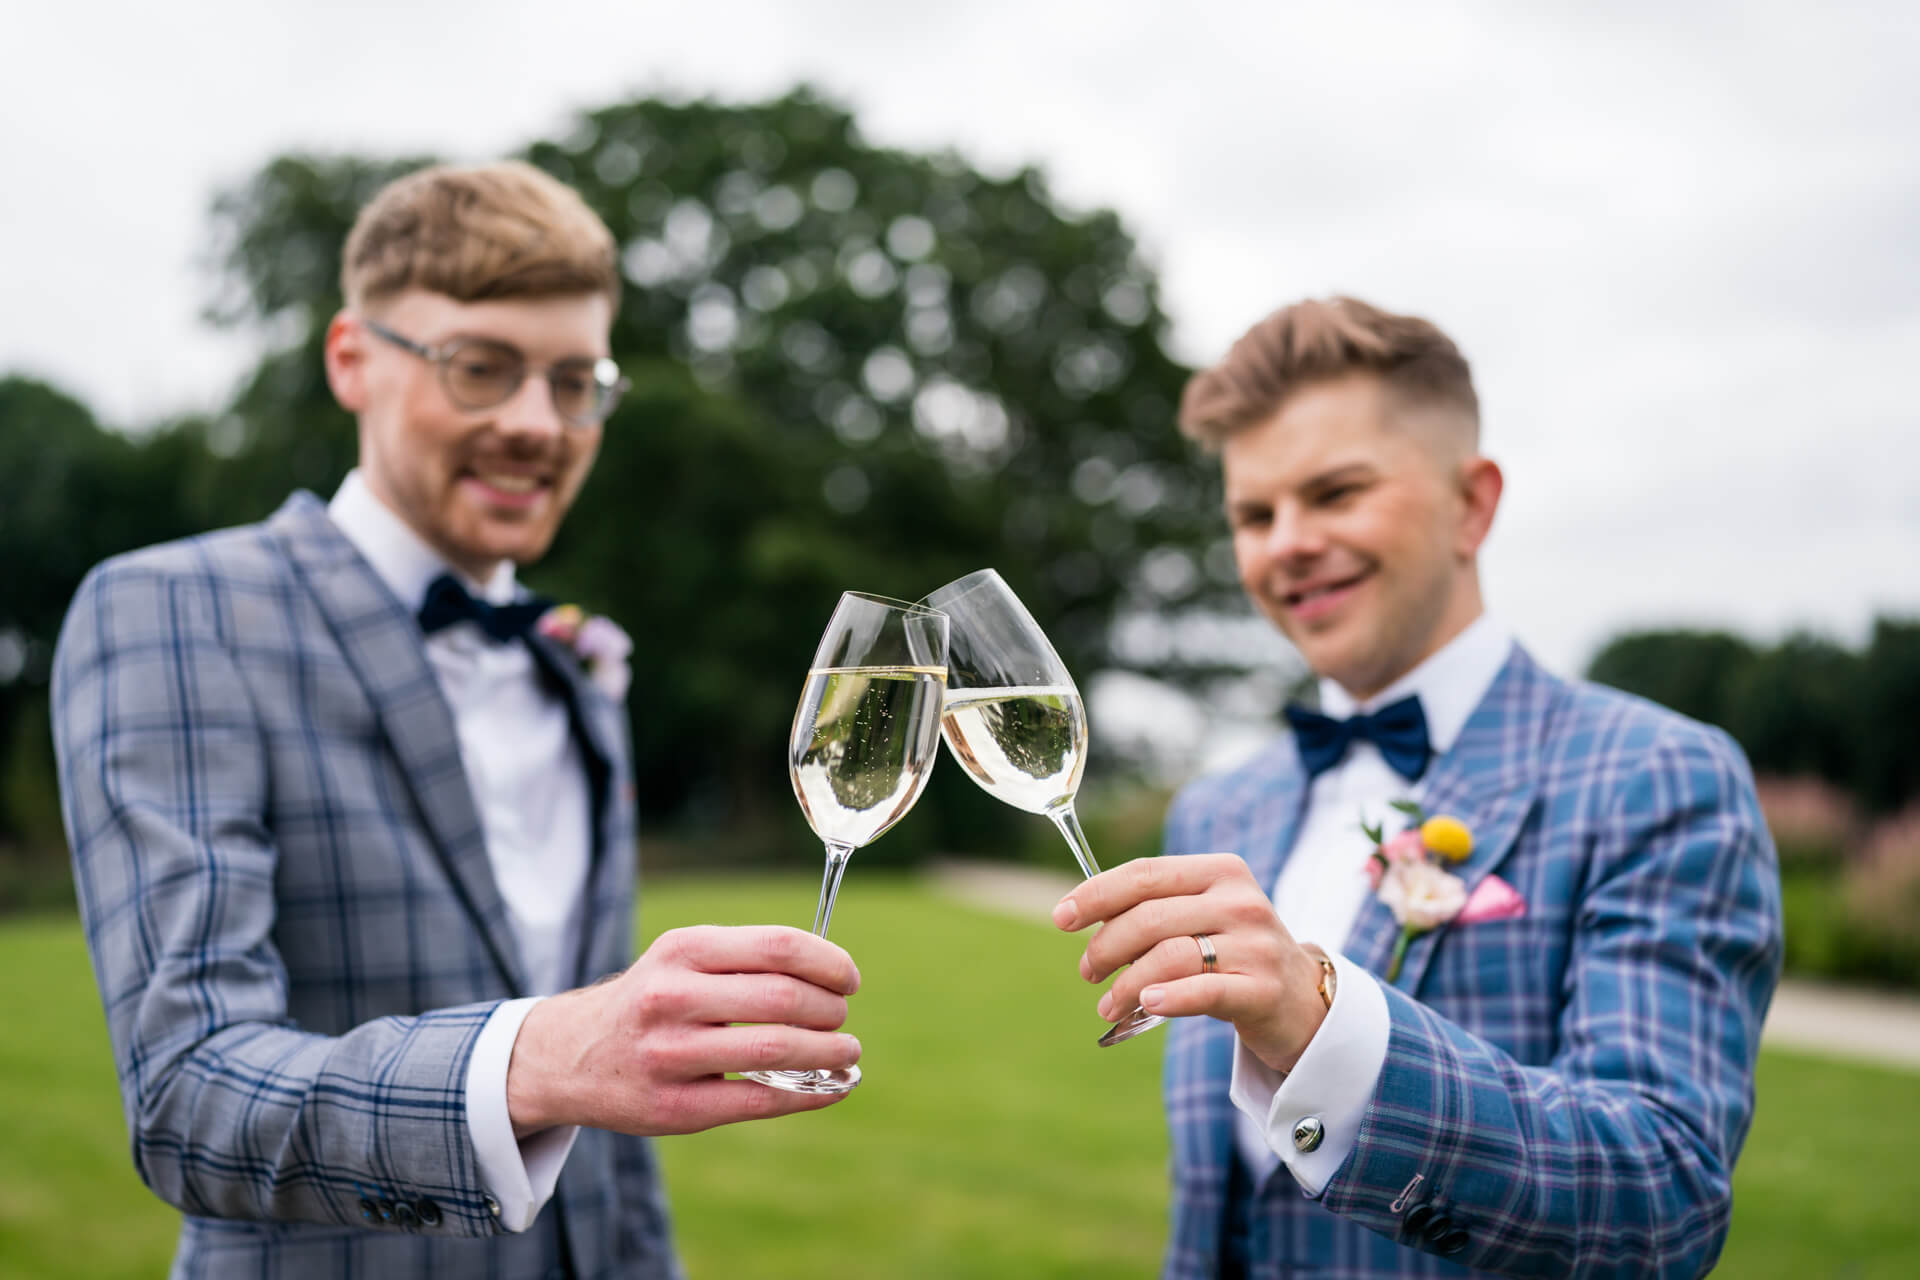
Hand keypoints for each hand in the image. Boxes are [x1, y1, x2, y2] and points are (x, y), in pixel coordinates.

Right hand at [506, 925, 862, 1136]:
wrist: (567, 1056)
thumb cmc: (650, 1001)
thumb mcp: (682, 960)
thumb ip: (746, 960)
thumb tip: (832, 976)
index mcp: (683, 950)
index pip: (778, 946)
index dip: (828, 963)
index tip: (849, 979)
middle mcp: (672, 997)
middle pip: (783, 997)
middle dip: (830, 1010)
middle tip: (842, 1018)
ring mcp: (670, 1055)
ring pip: (776, 1049)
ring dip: (829, 1053)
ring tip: (846, 1053)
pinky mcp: (674, 1108)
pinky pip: (760, 1100)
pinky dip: (809, 1094)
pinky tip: (830, 1089)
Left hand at [1052, 853, 1328, 1072]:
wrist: (1302, 998)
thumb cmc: (1234, 952)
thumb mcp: (1202, 915)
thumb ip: (1154, 908)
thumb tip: (1080, 912)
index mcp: (1220, 871)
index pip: (1145, 874)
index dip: (1097, 894)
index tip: (1062, 917)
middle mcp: (1241, 901)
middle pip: (1150, 917)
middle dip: (1106, 946)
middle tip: (1088, 971)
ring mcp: (1255, 945)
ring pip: (1169, 956)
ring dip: (1126, 984)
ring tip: (1108, 1004)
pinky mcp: (1263, 989)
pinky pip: (1204, 991)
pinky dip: (1167, 997)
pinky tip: (1144, 1004)